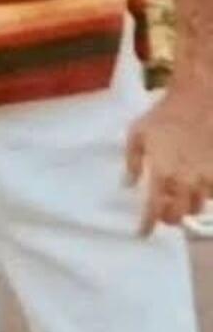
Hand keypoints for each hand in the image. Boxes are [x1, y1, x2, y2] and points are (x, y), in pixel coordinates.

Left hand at [125, 80, 212, 234]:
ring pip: (197, 207)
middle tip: (162, 210)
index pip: (153, 209)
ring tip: (179, 197)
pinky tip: (197, 185)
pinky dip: (205, 194)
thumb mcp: (137, 133)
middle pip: (178, 215)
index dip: (147, 225)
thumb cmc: (164, 114)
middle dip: (168, 217)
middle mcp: (186, 181)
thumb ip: (132, 162)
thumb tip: (128, 185)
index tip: (142, 233)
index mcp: (162, 173)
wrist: (199, 99)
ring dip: (186, 205)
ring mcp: (207, 179)